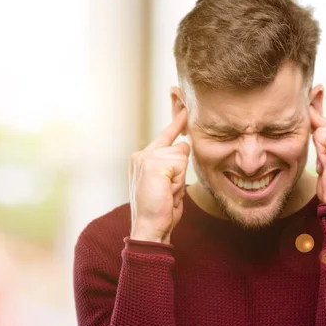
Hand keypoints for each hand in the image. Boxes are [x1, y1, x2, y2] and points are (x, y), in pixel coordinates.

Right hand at [129, 109, 189, 243]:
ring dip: (179, 179)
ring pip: (181, 156)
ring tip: (166, 193)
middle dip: (180, 173)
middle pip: (180, 148)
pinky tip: (165, 191)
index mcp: (142, 159)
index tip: (180, 97)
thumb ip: (173, 165)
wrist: (149, 229)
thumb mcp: (169, 184)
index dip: (176, 118)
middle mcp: (140, 155)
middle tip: (167, 192)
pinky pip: (180, 162)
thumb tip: (185, 144)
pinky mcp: (152, 163)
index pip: (166, 134)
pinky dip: (178, 180)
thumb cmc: (161, 211)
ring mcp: (144, 158)